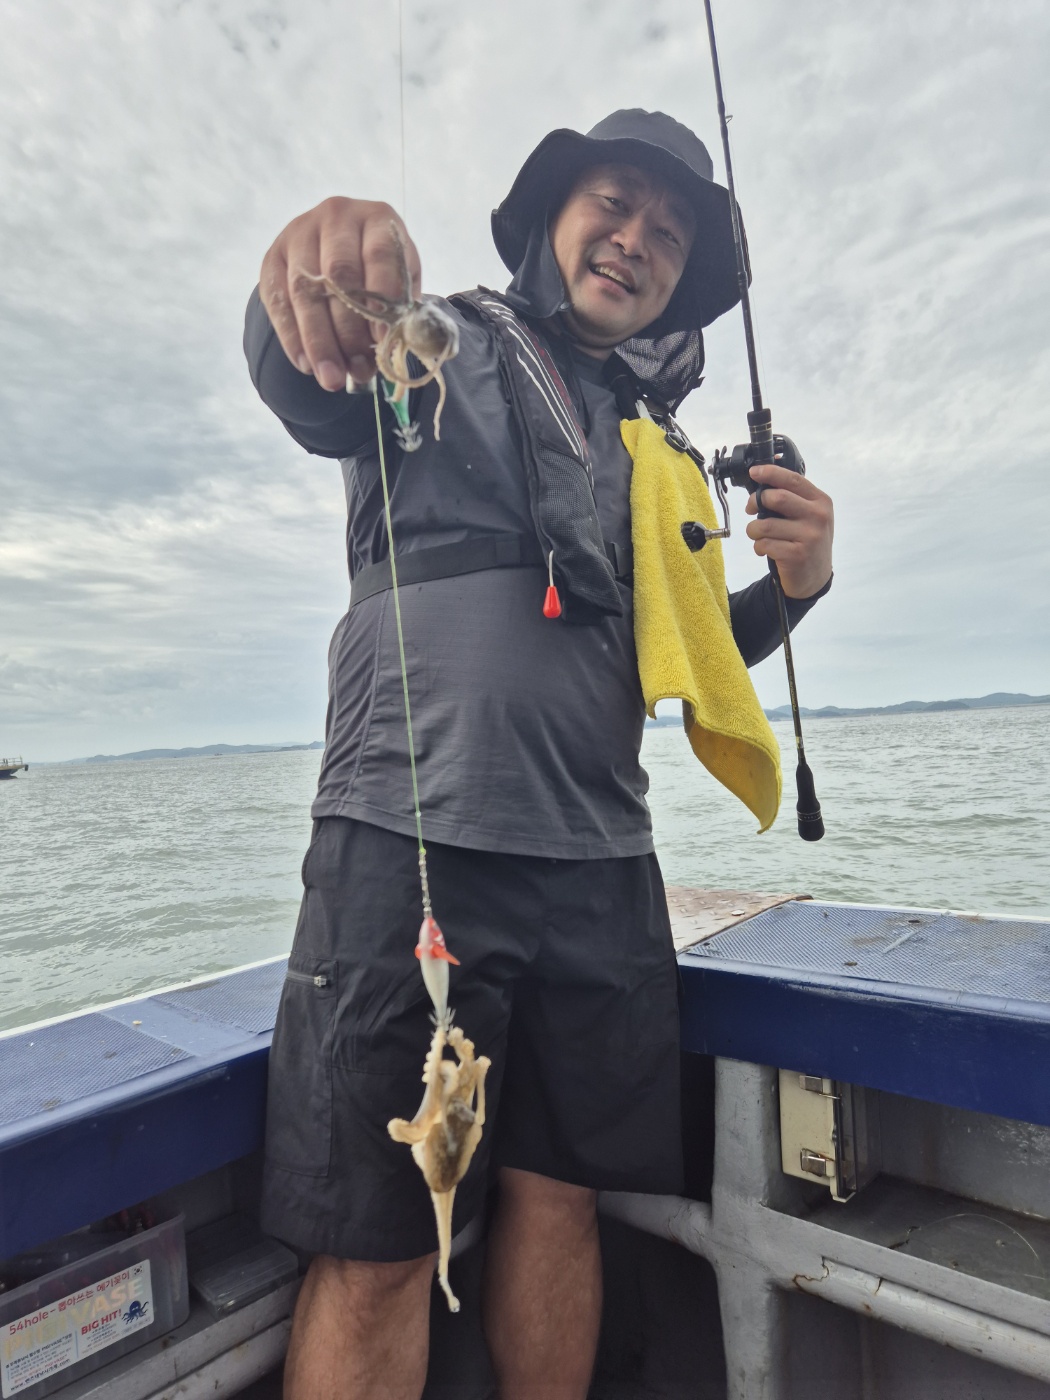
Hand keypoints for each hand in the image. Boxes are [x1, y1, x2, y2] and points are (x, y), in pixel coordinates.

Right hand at [259, 197, 421, 390]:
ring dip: (319, 342)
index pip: (380, 257)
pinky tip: (307, 366)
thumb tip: (398, 348)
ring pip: (305, 292)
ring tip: (332, 379)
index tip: (385, 342)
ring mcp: (299, 234)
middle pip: (338, 277)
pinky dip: (292, 338)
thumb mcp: (401, 282)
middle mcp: (336, 217)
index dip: (382, 301)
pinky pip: (278, 302)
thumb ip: (402, 309)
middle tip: (359, 372)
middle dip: (349, 331)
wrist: (337, 250)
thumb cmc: (379, 271)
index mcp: (377, 218)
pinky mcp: (273, 258)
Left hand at [745, 462, 833, 598]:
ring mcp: (809, 536)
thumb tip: (762, 485)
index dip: (770, 473)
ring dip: (754, 530)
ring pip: (765, 524)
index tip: (754, 472)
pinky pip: (765, 544)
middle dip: (755, 502)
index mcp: (821, 501)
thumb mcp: (809, 516)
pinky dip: (758, 546)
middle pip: (777, 498)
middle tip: (750, 509)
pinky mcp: (797, 555)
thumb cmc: (806, 542)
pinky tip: (764, 550)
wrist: (815, 577)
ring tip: (758, 536)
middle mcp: (818, 516)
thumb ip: (792, 500)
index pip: (793, 480)